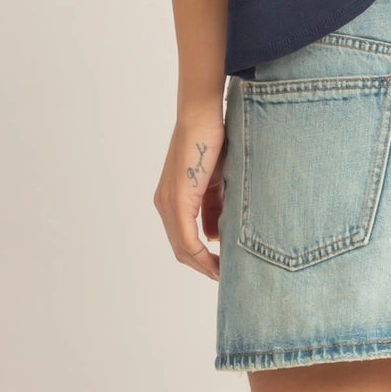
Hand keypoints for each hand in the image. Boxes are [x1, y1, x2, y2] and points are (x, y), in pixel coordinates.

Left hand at [154, 115, 226, 279]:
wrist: (202, 115)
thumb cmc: (212, 140)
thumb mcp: (216, 180)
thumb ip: (214, 207)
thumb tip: (216, 235)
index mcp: (172, 198)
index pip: (183, 238)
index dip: (201, 257)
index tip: (222, 266)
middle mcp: (164, 204)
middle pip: (181, 249)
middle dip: (203, 266)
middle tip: (226, 276)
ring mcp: (169, 203)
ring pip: (183, 248)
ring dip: (204, 265)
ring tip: (225, 273)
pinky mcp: (178, 200)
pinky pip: (187, 239)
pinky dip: (202, 256)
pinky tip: (218, 263)